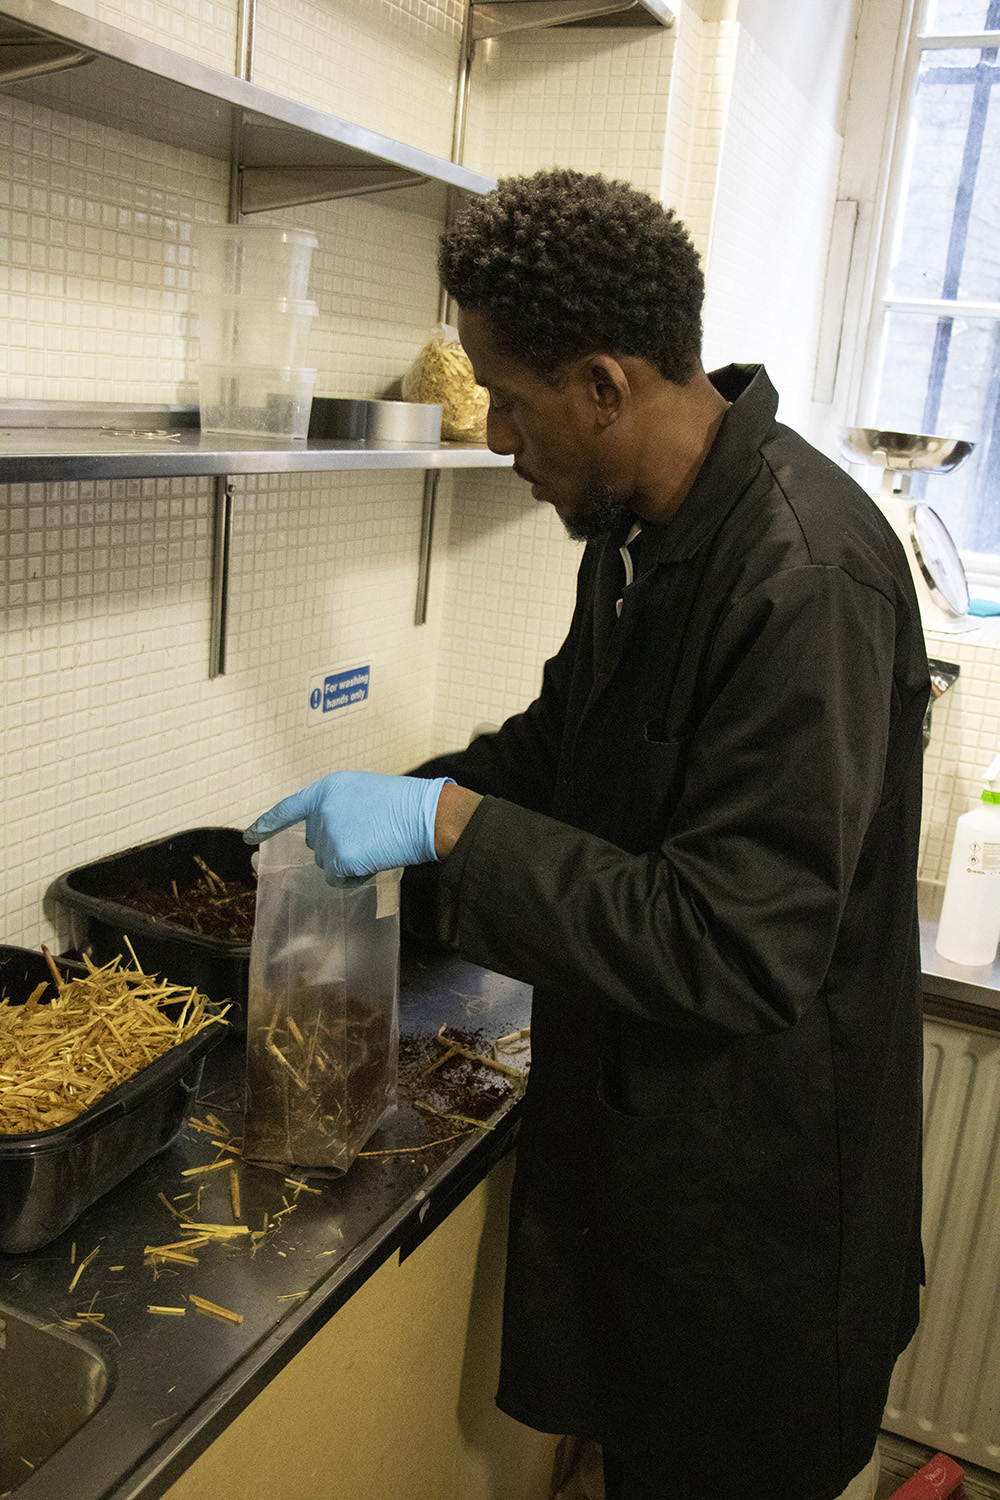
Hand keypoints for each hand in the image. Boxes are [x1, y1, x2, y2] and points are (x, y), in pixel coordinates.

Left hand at [243, 771, 454, 880]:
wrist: (425, 816)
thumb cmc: (402, 804)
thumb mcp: (362, 792)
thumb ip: (338, 806)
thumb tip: (325, 831)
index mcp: (327, 789)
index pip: (289, 808)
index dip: (267, 823)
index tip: (250, 837)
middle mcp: (321, 811)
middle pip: (314, 842)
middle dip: (336, 845)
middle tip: (368, 836)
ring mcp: (329, 835)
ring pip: (326, 861)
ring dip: (346, 861)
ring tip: (375, 844)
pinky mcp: (340, 857)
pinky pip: (338, 877)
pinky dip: (354, 875)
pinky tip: (374, 859)